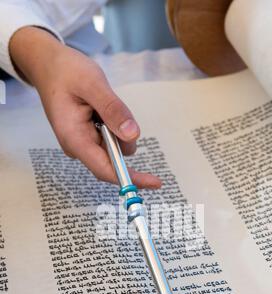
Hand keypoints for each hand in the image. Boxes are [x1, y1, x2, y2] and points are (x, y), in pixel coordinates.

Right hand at [9, 27, 160, 188]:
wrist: (48, 65)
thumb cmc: (66, 72)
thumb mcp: (92, 84)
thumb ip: (112, 110)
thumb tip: (132, 136)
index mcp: (74, 139)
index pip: (105, 170)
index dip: (131, 179)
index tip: (155, 183)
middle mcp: (78, 147)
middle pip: (113, 158)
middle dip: (122, 138)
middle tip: (113, 105)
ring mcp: (83, 143)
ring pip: (115, 146)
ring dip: (118, 127)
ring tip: (101, 101)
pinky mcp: (88, 137)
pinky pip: (111, 138)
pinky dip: (114, 124)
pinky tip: (101, 106)